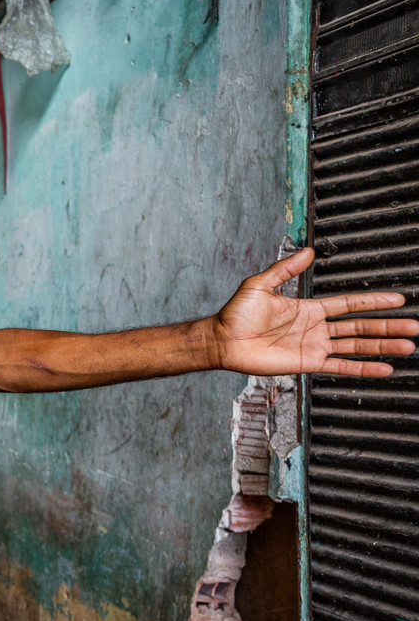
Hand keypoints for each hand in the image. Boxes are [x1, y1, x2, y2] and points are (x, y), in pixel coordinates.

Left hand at [212, 248, 417, 376]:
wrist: (222, 340)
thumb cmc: (236, 313)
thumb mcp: (260, 285)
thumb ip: (285, 269)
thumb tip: (308, 251)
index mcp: (308, 308)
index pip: (348, 304)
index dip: (372, 302)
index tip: (398, 300)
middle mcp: (316, 328)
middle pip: (360, 326)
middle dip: (387, 326)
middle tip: (414, 326)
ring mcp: (314, 346)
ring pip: (356, 346)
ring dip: (382, 346)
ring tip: (407, 346)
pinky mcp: (307, 363)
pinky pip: (340, 367)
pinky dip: (362, 368)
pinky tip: (384, 368)